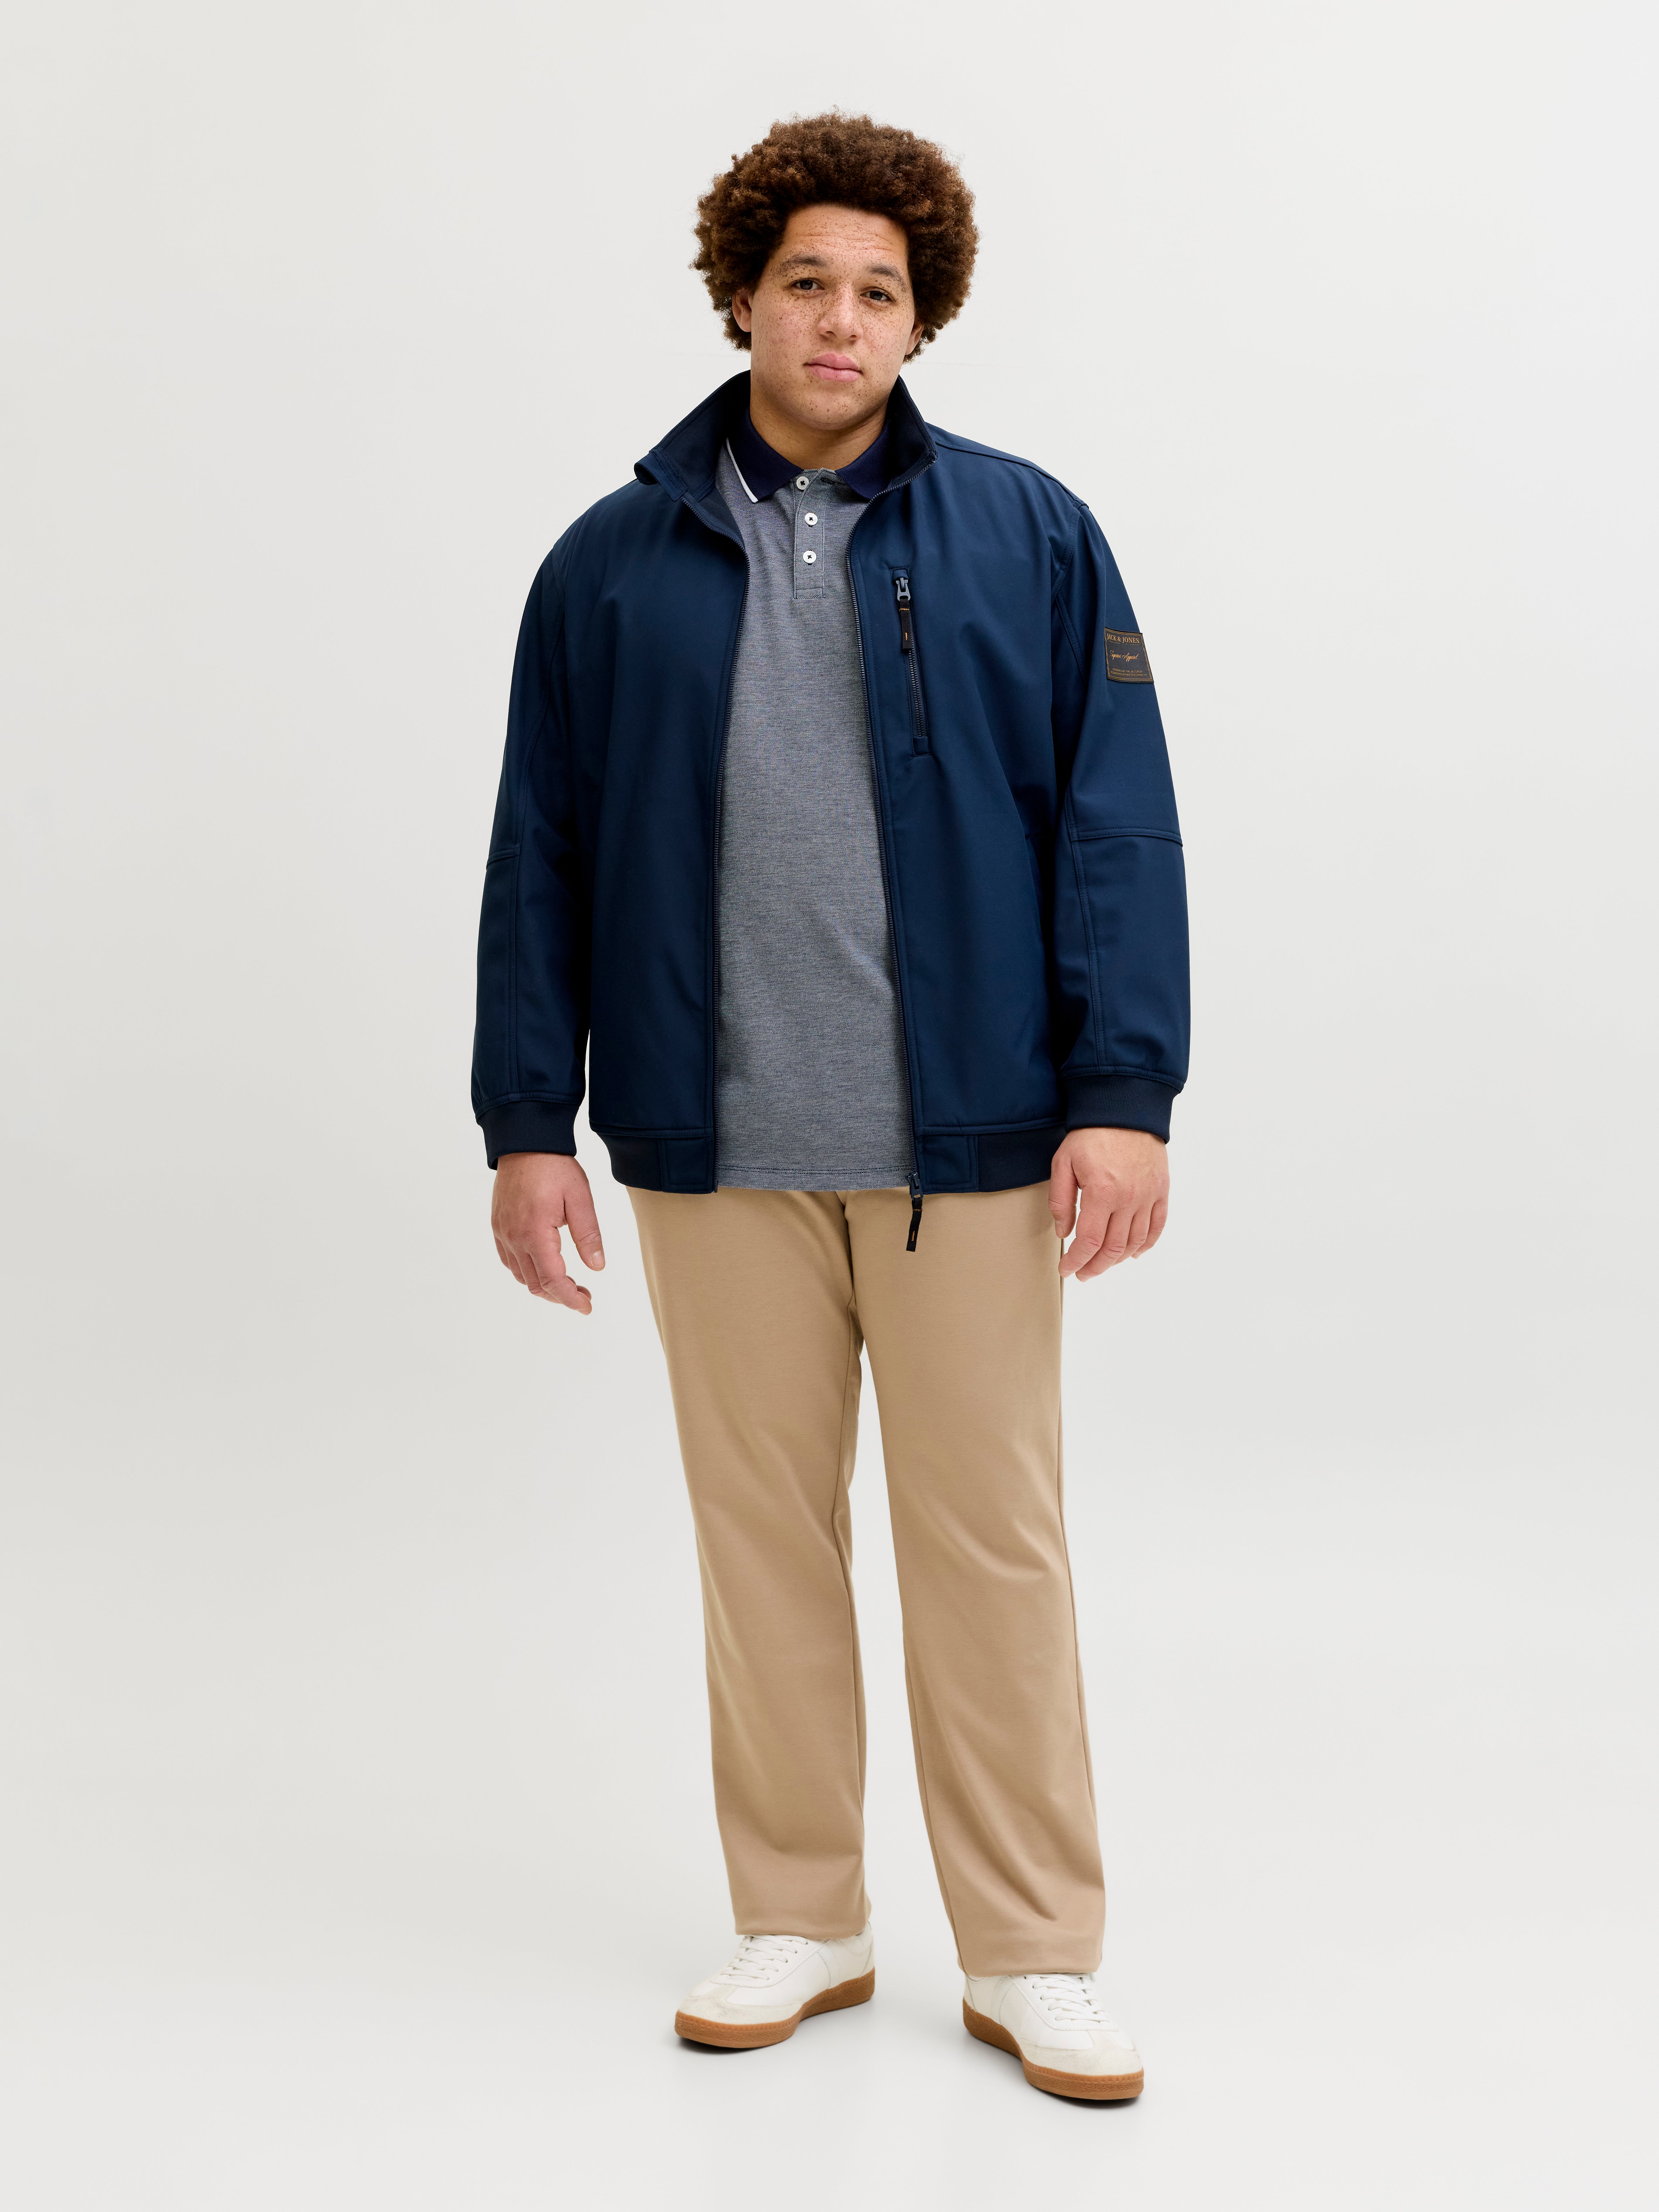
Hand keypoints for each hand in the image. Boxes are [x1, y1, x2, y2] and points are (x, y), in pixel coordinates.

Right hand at [491, 1152, 604, 1313]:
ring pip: (520, 1275)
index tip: (587, 1306)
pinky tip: (544, 1266)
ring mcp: (502, 1232)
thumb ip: (589, 1235)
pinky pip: (509, 1260)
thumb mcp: (580, 1199)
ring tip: (568, 1283)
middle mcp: (514, 1238)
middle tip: (584, 1294)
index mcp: (535, 1234)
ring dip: (543, 1286)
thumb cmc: (554, 1167)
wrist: (525, 1142)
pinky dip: (527, 1272)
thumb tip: (597, 1267)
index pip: (552, 1280)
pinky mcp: (498, 1225)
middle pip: (535, 1284)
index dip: (570, 1299)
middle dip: (560, 1296)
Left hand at [1049, 1127, 1169, 1281]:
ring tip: (1102, 1263)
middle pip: (1112, 1249)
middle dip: (1094, 1267)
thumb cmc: (1091, 1134)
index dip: (1075, 1261)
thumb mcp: (1063, 1163)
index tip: (1066, 1269)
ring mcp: (1148, 1196)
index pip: (1088, 1241)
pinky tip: (1132, 1253)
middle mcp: (1128, 1199)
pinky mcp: (1161, 1191)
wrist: (1125, 1109)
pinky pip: (1157, 1227)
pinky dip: (1145, 1245)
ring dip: (1117, 1260)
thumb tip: (1063, 1231)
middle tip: (1082, 1273)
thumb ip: (1061, 1200)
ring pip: (1135, 1243)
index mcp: (1101, 1192)